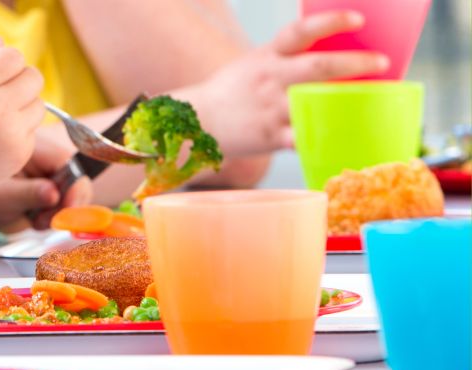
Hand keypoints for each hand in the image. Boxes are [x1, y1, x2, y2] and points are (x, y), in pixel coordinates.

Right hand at [0, 39, 45, 206]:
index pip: (13, 57)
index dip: (4, 62)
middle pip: (34, 78)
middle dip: (20, 81)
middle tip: (1, 92)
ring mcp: (10, 134)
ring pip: (39, 105)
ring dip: (23, 106)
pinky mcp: (18, 155)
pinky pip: (32, 131)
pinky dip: (18, 132)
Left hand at [0, 130, 92, 231]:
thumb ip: (27, 195)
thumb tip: (54, 194)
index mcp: (37, 149)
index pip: (72, 168)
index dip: (75, 191)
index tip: (66, 212)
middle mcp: (48, 159)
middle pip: (76, 183)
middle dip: (65, 207)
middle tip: (40, 221)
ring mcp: (49, 173)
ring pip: (70, 197)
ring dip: (55, 213)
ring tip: (31, 219)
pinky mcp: (47, 186)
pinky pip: (59, 204)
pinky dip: (48, 215)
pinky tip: (30, 216)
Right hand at [196, 10, 388, 155]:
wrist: (199, 121)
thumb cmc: (233, 91)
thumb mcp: (256, 63)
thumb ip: (287, 59)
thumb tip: (335, 56)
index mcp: (268, 56)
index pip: (300, 32)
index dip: (330, 22)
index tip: (358, 19)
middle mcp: (271, 79)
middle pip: (317, 67)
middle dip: (354, 63)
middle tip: (381, 62)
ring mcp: (271, 109)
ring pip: (314, 102)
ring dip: (346, 101)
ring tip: (374, 101)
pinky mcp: (271, 136)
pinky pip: (302, 139)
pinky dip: (324, 139)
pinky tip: (347, 140)